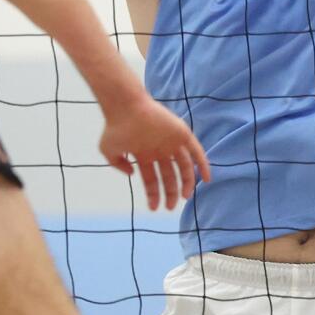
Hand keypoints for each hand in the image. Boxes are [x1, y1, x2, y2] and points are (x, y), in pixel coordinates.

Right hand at [100, 94, 211, 210]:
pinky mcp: (181, 133)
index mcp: (144, 153)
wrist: (125, 106)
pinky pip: (196, 151)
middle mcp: (158, 149)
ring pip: (183, 166)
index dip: (153, 194)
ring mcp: (171, 141)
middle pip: (169, 175)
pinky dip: (202, 164)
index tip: (154, 208)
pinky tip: (206, 178)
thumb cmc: (115, 126)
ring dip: (186, 182)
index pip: (151, 178)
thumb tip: (132, 173)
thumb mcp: (108, 149)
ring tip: (184, 197)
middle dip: (170, 192)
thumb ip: (117, 164)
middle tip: (170, 207)